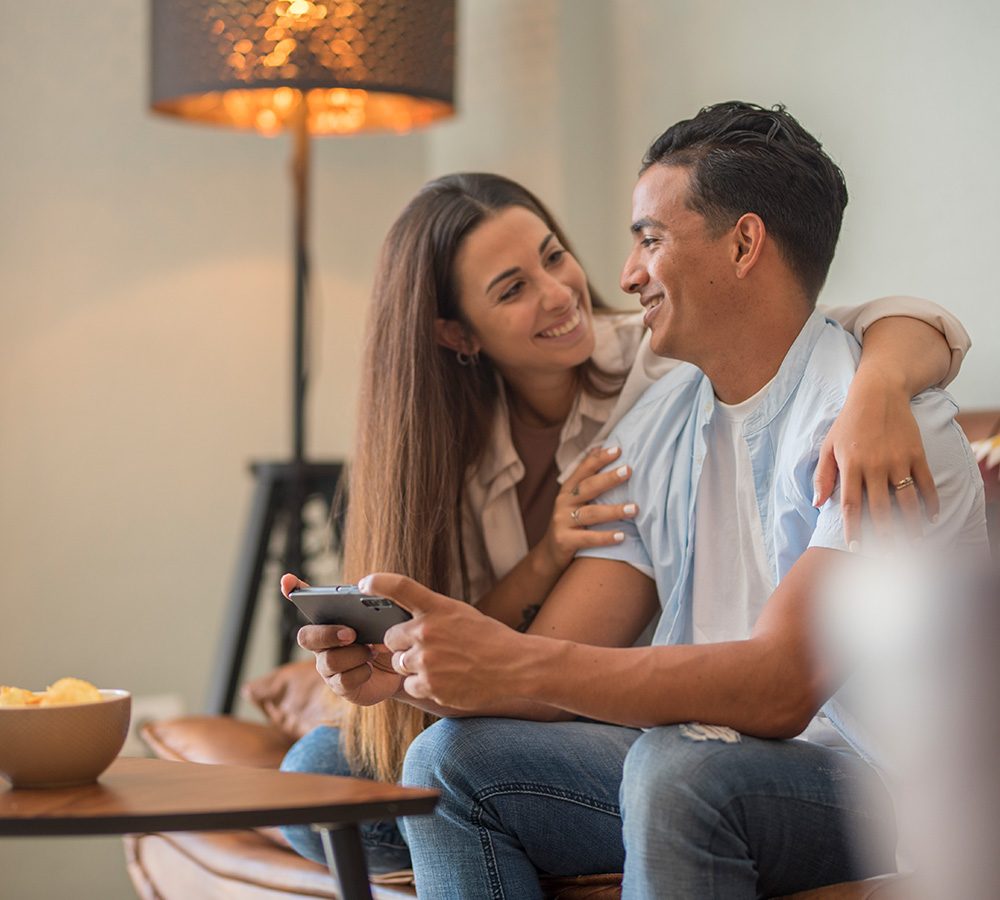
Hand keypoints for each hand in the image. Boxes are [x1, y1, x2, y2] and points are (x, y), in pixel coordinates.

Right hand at [280, 573, 402, 705]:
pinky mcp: (340, 687)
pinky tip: (371, 667)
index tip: (287, 580)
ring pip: (329, 661)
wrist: (403, 668)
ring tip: (372, 651)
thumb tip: (371, 600)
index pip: (304, 601)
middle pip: (306, 637)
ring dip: (355, 654)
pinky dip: (361, 672)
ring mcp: (328, 667)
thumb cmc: (388, 637)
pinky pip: (343, 680)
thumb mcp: (384, 617)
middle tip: (351, 633)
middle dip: (328, 634)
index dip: (292, 590)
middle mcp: (322, 643)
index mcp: (330, 620)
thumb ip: (375, 608)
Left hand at [367, 573, 524, 710]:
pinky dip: (423, 684)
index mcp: (437, 608)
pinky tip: (446, 679)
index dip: (378, 582)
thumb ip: (431, 614)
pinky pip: (409, 685)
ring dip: (413, 665)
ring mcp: (426, 660)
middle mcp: (427, 631)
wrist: (514, 666)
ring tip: (443, 664)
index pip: (400, 586)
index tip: (364, 583)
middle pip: (390, 638)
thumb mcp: (460, 614)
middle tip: (430, 647)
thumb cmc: (487, 638)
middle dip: (403, 644)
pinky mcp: (429, 686)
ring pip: (399, 663)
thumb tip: (402, 624)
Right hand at [540, 446, 636, 569]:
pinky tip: (622, 536)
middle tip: (629, 470)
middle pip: (587, 487)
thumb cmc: (570, 523)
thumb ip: (586, 479)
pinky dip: (605, 537)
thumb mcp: (574, 500)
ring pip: (590, 514)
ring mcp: (562, 522)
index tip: (618, 450)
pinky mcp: (564, 541)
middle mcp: (563, 503)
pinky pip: (588, 538)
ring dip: (613, 511)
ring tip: (634, 508)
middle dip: (608, 478)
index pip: (583, 470)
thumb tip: (599, 449)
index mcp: (568, 491)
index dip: (599, 459)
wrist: (550, 554)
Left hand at [813, 378, 938, 549]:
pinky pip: (926, 483)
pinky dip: (931, 502)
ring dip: (911, 525)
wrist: (878, 394)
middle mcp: (875, 466)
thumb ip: (823, 476)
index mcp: (851, 466)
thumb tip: (817, 503)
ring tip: (913, 544)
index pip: (850, 505)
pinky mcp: (917, 454)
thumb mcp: (828, 446)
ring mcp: (898, 461)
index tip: (855, 547)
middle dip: (884, 535)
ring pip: (906, 500)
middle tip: (888, 556)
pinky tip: (931, 517)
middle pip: (880, 508)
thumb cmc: (848, 422)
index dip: (853, 529)